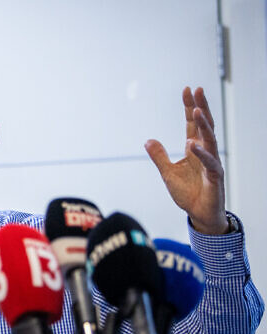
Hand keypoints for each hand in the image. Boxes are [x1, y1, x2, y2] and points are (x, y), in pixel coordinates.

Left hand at [145, 87, 227, 234]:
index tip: (187, 89)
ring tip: (195, 110)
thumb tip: (148, 140)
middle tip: (196, 90)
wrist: (199, 214)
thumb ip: (159, 156)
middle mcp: (205, 152)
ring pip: (209, 139)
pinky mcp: (215, 176)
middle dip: (200, 107)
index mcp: (194, 150)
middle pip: (204, 125)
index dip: (189, 107)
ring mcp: (211, 163)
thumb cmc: (188, 194)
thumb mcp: (167, 173)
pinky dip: (200, 152)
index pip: (192, 124)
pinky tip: (192, 143)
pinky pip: (209, 162)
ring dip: (202, 124)